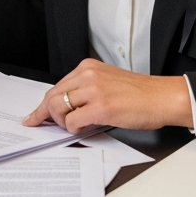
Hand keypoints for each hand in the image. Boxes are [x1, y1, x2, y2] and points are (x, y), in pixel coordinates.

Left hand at [21, 59, 193, 133]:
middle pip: (52, 96)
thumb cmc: (140, 94)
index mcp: (88, 67)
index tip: (34, 116)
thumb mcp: (107, 82)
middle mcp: (88, 75)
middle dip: (44, 115)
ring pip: (57, 108)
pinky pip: (72, 121)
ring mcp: (93, 90)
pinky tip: (84, 128)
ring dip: (60, 123)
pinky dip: (73, 129)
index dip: (44, 104)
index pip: (57, 86)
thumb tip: (68, 108)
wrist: (162, 98)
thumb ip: (87, 90)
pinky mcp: (100, 107)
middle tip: (41, 126)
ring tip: (73, 127)